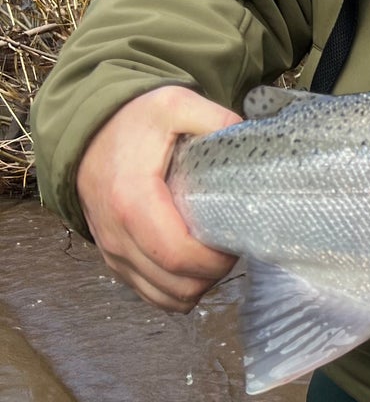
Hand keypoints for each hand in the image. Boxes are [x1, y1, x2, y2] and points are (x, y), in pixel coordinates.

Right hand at [76, 85, 241, 312]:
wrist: (88, 133)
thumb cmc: (134, 122)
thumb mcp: (174, 104)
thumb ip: (213, 117)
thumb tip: (249, 136)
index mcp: (132, 201)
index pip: (179, 257)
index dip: (215, 261)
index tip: (237, 241)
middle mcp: (117, 235)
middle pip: (176, 284)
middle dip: (213, 274)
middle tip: (231, 245)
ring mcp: (113, 252)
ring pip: (164, 297)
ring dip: (197, 285)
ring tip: (214, 254)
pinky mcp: (113, 259)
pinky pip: (148, 293)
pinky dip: (175, 290)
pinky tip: (193, 266)